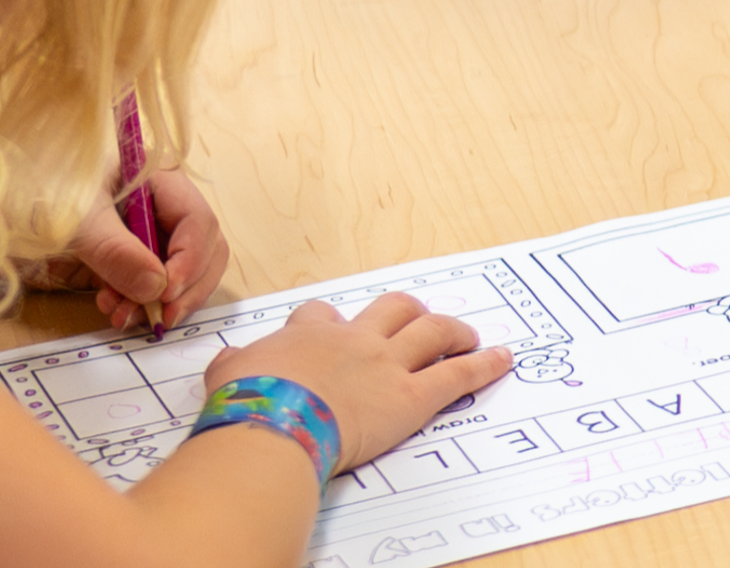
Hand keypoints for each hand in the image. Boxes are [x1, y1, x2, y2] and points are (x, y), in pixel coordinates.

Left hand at [56, 166, 228, 332]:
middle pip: (202, 249)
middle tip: (162, 317)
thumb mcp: (75, 219)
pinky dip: (139, 304)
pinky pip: (150, 287)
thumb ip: (116, 251)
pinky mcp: (127, 259)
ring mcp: (145, 234)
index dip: (191, 259)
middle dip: (185, 286)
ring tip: (123, 315)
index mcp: (156, 178)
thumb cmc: (33, 192)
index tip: (166, 292)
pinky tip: (112, 309)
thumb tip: (157, 287)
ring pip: (181, 273)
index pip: (197, 220)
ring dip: (159, 302)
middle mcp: (160, 205)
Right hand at [203, 292, 510, 471]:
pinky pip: (457, 375)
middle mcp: (354, 341)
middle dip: (408, 313)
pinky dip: (484, 366)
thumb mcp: (228, 375)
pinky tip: (501, 361)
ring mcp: (387, 365)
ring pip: (431, 331)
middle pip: (391, 309)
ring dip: (453, 331)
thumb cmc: (249, 401)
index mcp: (309, 335)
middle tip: (417, 321)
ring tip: (467, 335)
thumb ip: (234, 364)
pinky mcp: (412, 397)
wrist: (274, 421)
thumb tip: (228, 361)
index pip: (322, 315)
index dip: (331, 322)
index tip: (333, 330)